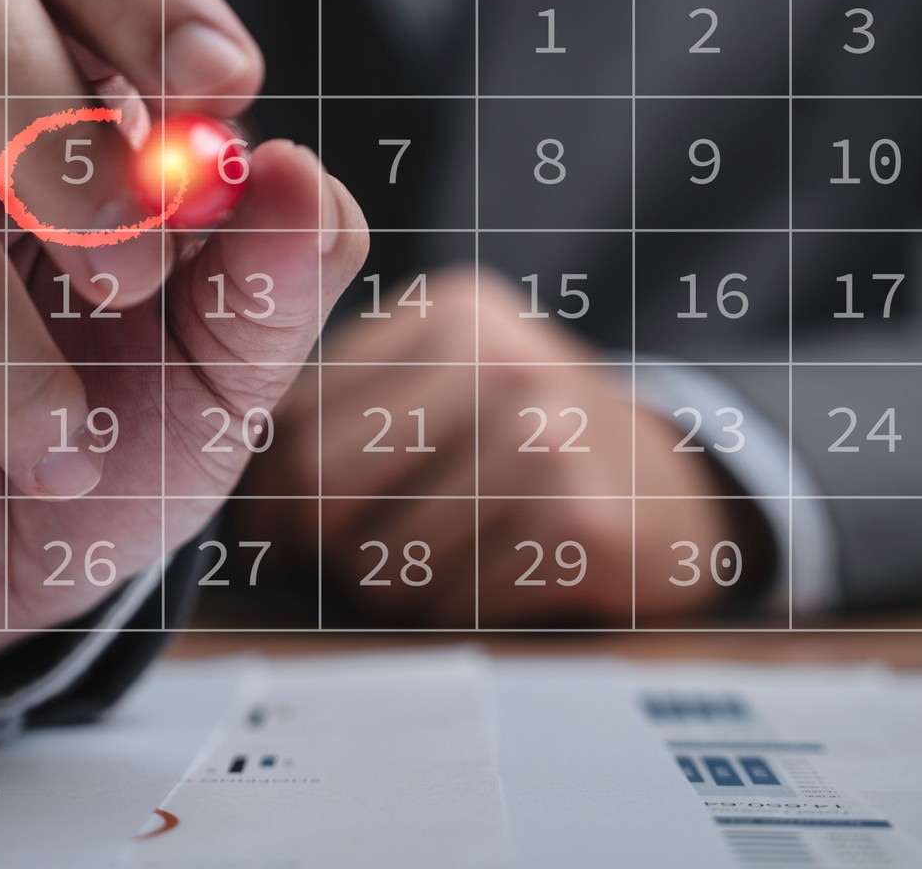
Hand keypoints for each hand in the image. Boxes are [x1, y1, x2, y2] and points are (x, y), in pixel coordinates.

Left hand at [243, 269, 755, 624]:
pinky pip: (453, 601)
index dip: (273, 496)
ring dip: (397, 588)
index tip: (286, 531)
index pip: (297, 425)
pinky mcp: (577, 520)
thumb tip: (247, 485)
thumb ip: (348, 405)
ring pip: (384, 562)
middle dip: (321, 549)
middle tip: (348, 561)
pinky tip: (499, 572)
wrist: (674, 485)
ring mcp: (541, 437)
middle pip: (323, 490)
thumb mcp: (445, 381)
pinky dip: (460, 608)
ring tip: (445, 557)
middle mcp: (494, 361)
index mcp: (445, 315)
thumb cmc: (527, 441)